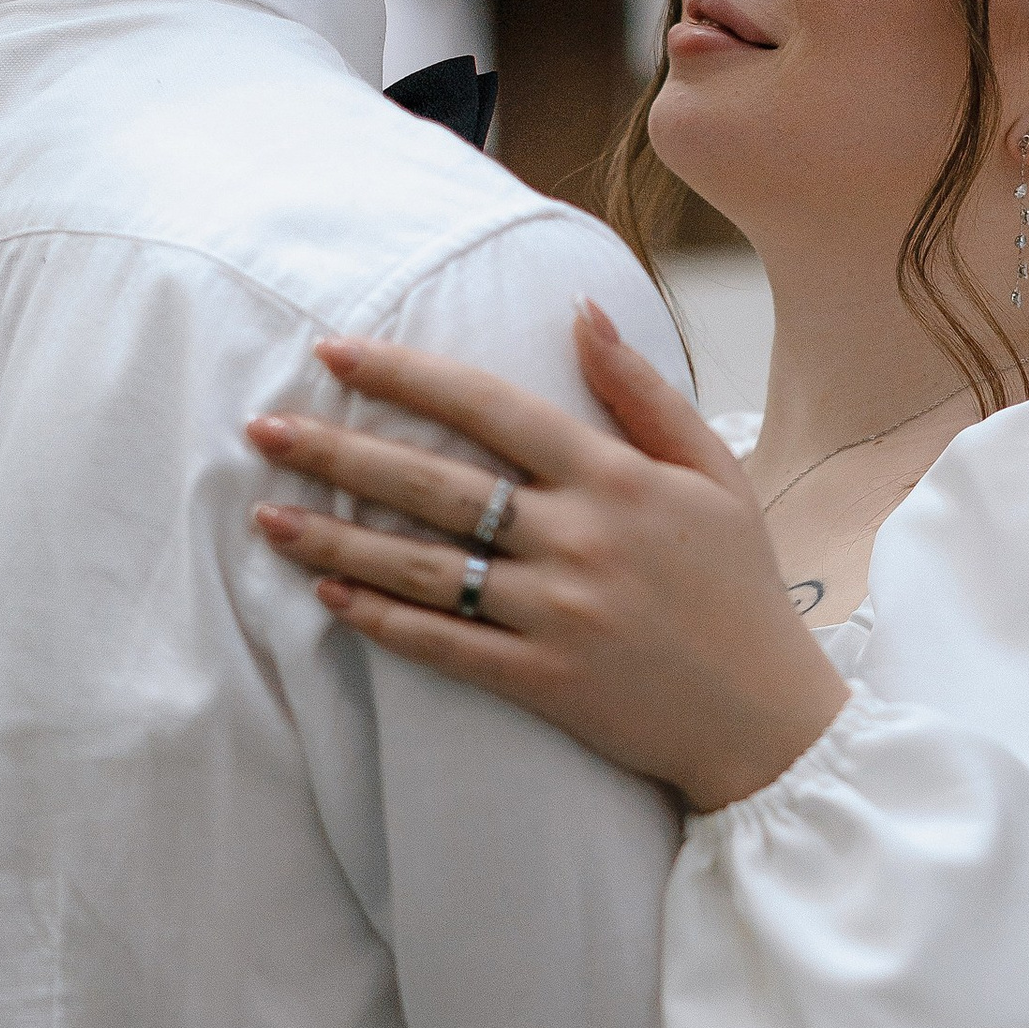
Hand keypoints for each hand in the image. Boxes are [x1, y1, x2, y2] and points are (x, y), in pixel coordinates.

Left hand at [248, 304, 849, 812]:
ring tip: (265, 516)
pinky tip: (327, 596)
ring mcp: (556, 613)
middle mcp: (578, 539)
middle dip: (339, 451)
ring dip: (336, 539)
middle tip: (262, 429)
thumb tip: (580, 310)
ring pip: (422, 567)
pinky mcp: (543, 681)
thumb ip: (642, 392)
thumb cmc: (739, 587)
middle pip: (435, 483)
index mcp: (616, 478)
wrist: (766, 717)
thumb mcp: (712, 473)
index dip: (406, 377)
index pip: (490, 407)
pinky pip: (443, 645)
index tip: (334, 353)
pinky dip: (381, 620)